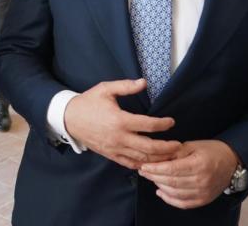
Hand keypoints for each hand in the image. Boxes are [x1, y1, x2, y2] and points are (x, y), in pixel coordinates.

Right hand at [64, 78, 180, 168]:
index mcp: (120, 120)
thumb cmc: (88, 102)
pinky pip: (130, 164)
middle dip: (167, 148)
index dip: (163, 124)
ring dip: (158, 158)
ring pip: (142, 158)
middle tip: (178, 145)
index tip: (171, 122)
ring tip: (170, 156)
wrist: (69, 118)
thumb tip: (144, 82)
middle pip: (149, 147)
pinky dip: (143, 165)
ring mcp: (115, 148)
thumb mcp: (105, 89)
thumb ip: (126, 86)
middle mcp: (119, 137)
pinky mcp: (110, 155)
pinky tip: (152, 162)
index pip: (148, 125)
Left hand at [138, 140, 239, 208]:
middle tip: (143, 171)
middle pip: (171, 182)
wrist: (232, 163)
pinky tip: (160, 192)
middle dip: (154, 177)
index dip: (155, 169)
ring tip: (152, 178)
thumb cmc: (211, 151)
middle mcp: (202, 180)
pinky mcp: (203, 200)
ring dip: (160, 186)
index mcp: (199, 164)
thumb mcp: (192, 145)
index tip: (144, 166)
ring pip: (175, 193)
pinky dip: (169, 199)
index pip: (171, 169)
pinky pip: (182, 203)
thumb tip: (156, 158)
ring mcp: (203, 192)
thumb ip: (174, 152)